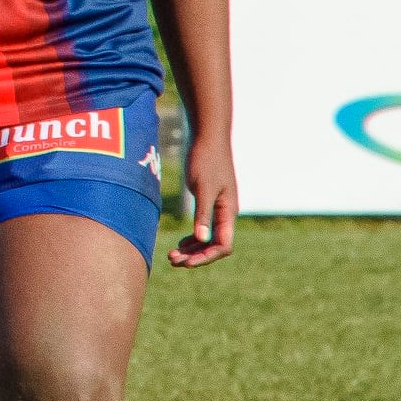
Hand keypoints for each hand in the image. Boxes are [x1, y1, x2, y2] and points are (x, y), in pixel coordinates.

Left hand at [168, 128, 236, 267]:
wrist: (207, 138)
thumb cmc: (206, 160)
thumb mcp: (202, 188)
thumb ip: (203, 213)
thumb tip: (202, 239)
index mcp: (228, 212)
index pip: (223, 245)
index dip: (206, 257)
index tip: (186, 262)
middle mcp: (225, 213)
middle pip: (214, 245)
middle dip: (196, 256)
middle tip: (172, 260)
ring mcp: (218, 208)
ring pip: (209, 238)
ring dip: (193, 249)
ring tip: (172, 256)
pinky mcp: (209, 201)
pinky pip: (204, 227)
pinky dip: (193, 237)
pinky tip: (181, 242)